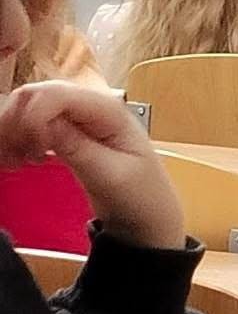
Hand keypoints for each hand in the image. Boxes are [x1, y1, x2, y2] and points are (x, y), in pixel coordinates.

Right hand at [0, 83, 184, 250]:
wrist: (148, 219)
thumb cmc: (140, 197)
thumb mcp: (111, 176)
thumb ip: (77, 148)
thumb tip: (42, 123)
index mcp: (108, 110)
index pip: (55, 94)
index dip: (33, 120)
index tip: (34, 154)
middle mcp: (91, 106)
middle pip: (35, 94)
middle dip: (16, 124)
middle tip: (16, 160)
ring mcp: (78, 118)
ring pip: (27, 108)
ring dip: (12, 132)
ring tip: (17, 163)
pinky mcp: (68, 132)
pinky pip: (32, 124)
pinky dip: (17, 139)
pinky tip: (20, 162)